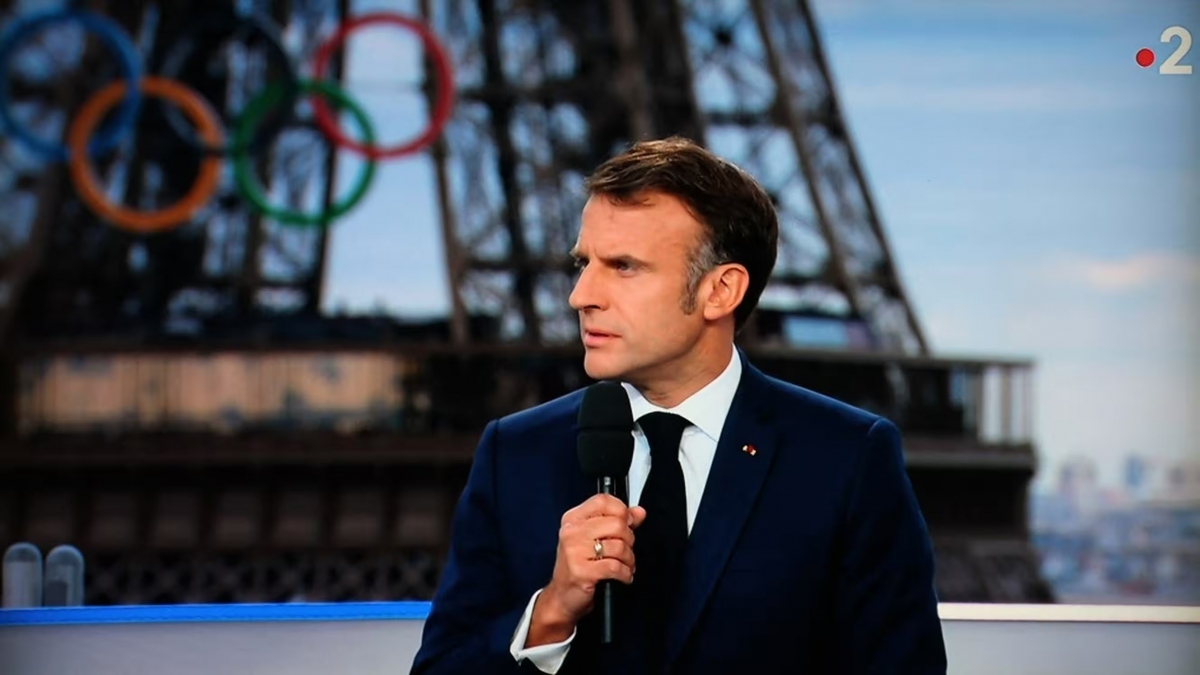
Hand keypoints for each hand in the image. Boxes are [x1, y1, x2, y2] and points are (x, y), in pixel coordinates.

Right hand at [527, 494, 646, 645]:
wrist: (562, 597)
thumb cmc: (579, 567)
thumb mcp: (594, 539)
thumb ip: (617, 523)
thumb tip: (639, 512)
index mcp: (573, 519)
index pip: (603, 501)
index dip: (621, 510)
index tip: (627, 522)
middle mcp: (571, 532)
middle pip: (616, 523)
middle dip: (629, 539)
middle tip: (625, 551)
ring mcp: (574, 551)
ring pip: (619, 546)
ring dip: (629, 560)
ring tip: (624, 565)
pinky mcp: (582, 572)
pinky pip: (615, 567)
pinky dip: (625, 573)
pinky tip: (622, 576)